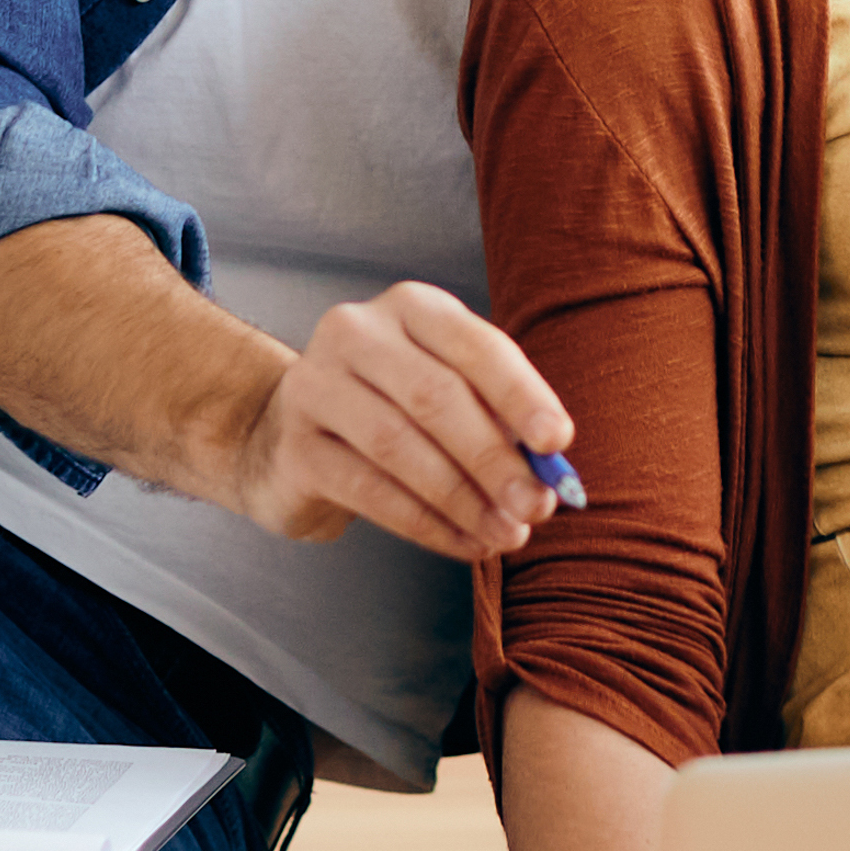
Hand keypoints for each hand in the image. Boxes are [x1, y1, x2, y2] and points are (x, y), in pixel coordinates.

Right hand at [230, 280, 570, 561]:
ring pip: (400, 446)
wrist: (292, 436)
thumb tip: (550, 473)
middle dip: (494, 459)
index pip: (476, 345)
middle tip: (535, 507)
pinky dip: (426, 524)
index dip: (521, 394)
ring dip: (463, 500)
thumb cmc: (396, 411)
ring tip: (504, 534)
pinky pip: (369, 491)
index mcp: (412, 307)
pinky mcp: (294, 447)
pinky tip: (463, 543)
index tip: (557, 442)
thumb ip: (499, 421)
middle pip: (436, 397)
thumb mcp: (451, 394)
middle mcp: (357, 333)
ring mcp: (315, 386)